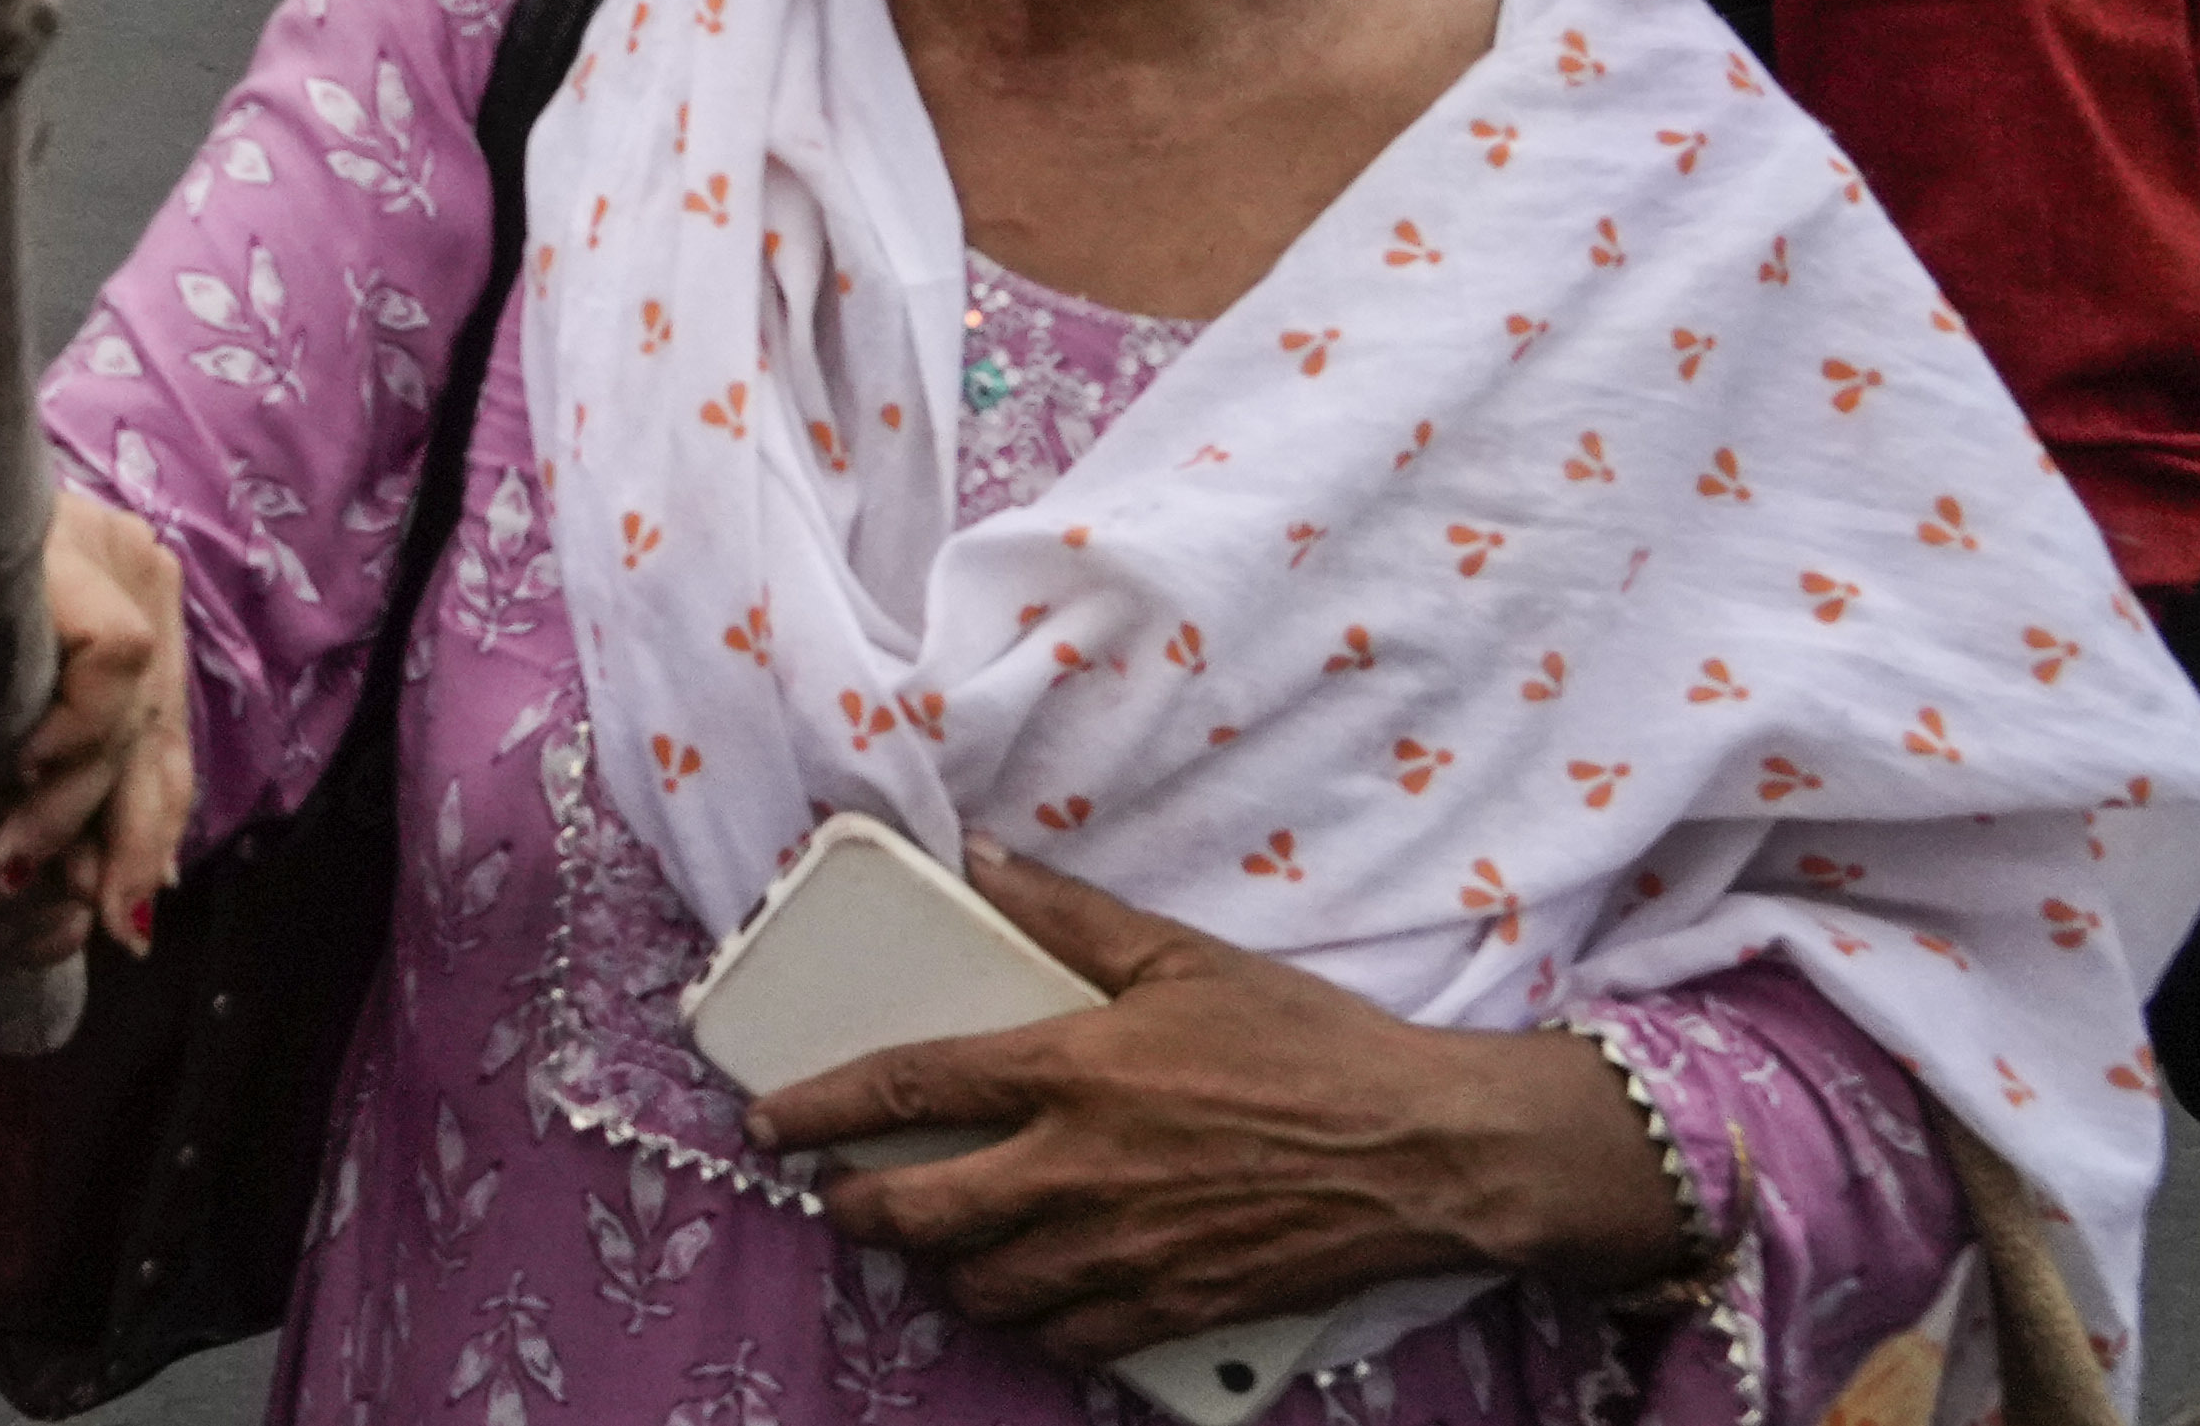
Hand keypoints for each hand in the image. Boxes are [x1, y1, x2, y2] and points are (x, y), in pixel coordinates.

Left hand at [0, 429, 193, 971]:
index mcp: (69, 550)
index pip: (115, 650)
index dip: (82, 730)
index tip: (24, 778)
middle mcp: (132, 573)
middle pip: (150, 715)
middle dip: (119, 823)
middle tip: (90, 912)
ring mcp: (152, 605)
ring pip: (165, 737)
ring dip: (143, 833)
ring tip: (124, 923)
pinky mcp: (150, 636)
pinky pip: (158, 735)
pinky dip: (143, 806)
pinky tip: (137, 876)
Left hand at [744, 855, 1686, 1360]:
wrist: (1428, 1152)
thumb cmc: (1313, 1047)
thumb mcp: (1183, 956)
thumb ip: (1067, 913)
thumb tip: (984, 859)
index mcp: (1071, 1071)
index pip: (907, 1089)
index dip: (820, 1109)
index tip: (771, 1123)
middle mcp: (1079, 1171)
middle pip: (918, 1212)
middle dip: (857, 1210)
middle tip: (839, 1197)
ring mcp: (1125, 1250)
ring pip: (982, 1288)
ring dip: (936, 1271)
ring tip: (928, 1246)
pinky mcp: (1175, 1307)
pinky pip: (1066, 1340)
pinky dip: (1029, 1324)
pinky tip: (1024, 1300)